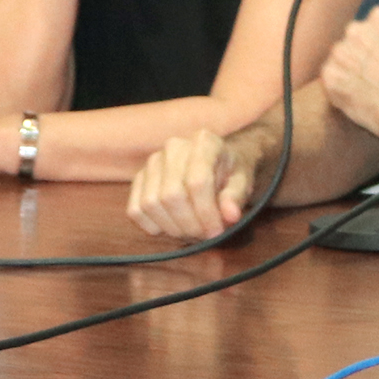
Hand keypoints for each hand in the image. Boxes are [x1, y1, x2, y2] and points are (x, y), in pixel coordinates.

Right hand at [128, 128, 258, 238]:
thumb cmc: (230, 172)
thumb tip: (231, 216)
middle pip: (171, 195)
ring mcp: (152, 162)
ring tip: (191, 232)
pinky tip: (172, 227)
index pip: (197, 181)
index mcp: (204, 142)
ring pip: (151, 204)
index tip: (216, 231)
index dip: (206, 212)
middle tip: (204, 236)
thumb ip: (236, 196)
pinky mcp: (139, 179)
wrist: (215, 162)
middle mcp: (173, 148)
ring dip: (172, 228)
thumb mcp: (243, 181)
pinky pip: (135, 210)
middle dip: (189, 225)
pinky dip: (152, 227)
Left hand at [319, 8, 378, 141]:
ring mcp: (340, 56)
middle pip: (355, 37)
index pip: (376, 20)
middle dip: (365, 51)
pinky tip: (359, 97)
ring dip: (352, 69)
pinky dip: (342, 88)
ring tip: (370, 87)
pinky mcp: (331, 81)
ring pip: (341, 59)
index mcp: (377, 19)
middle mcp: (354, 32)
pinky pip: (331, 80)